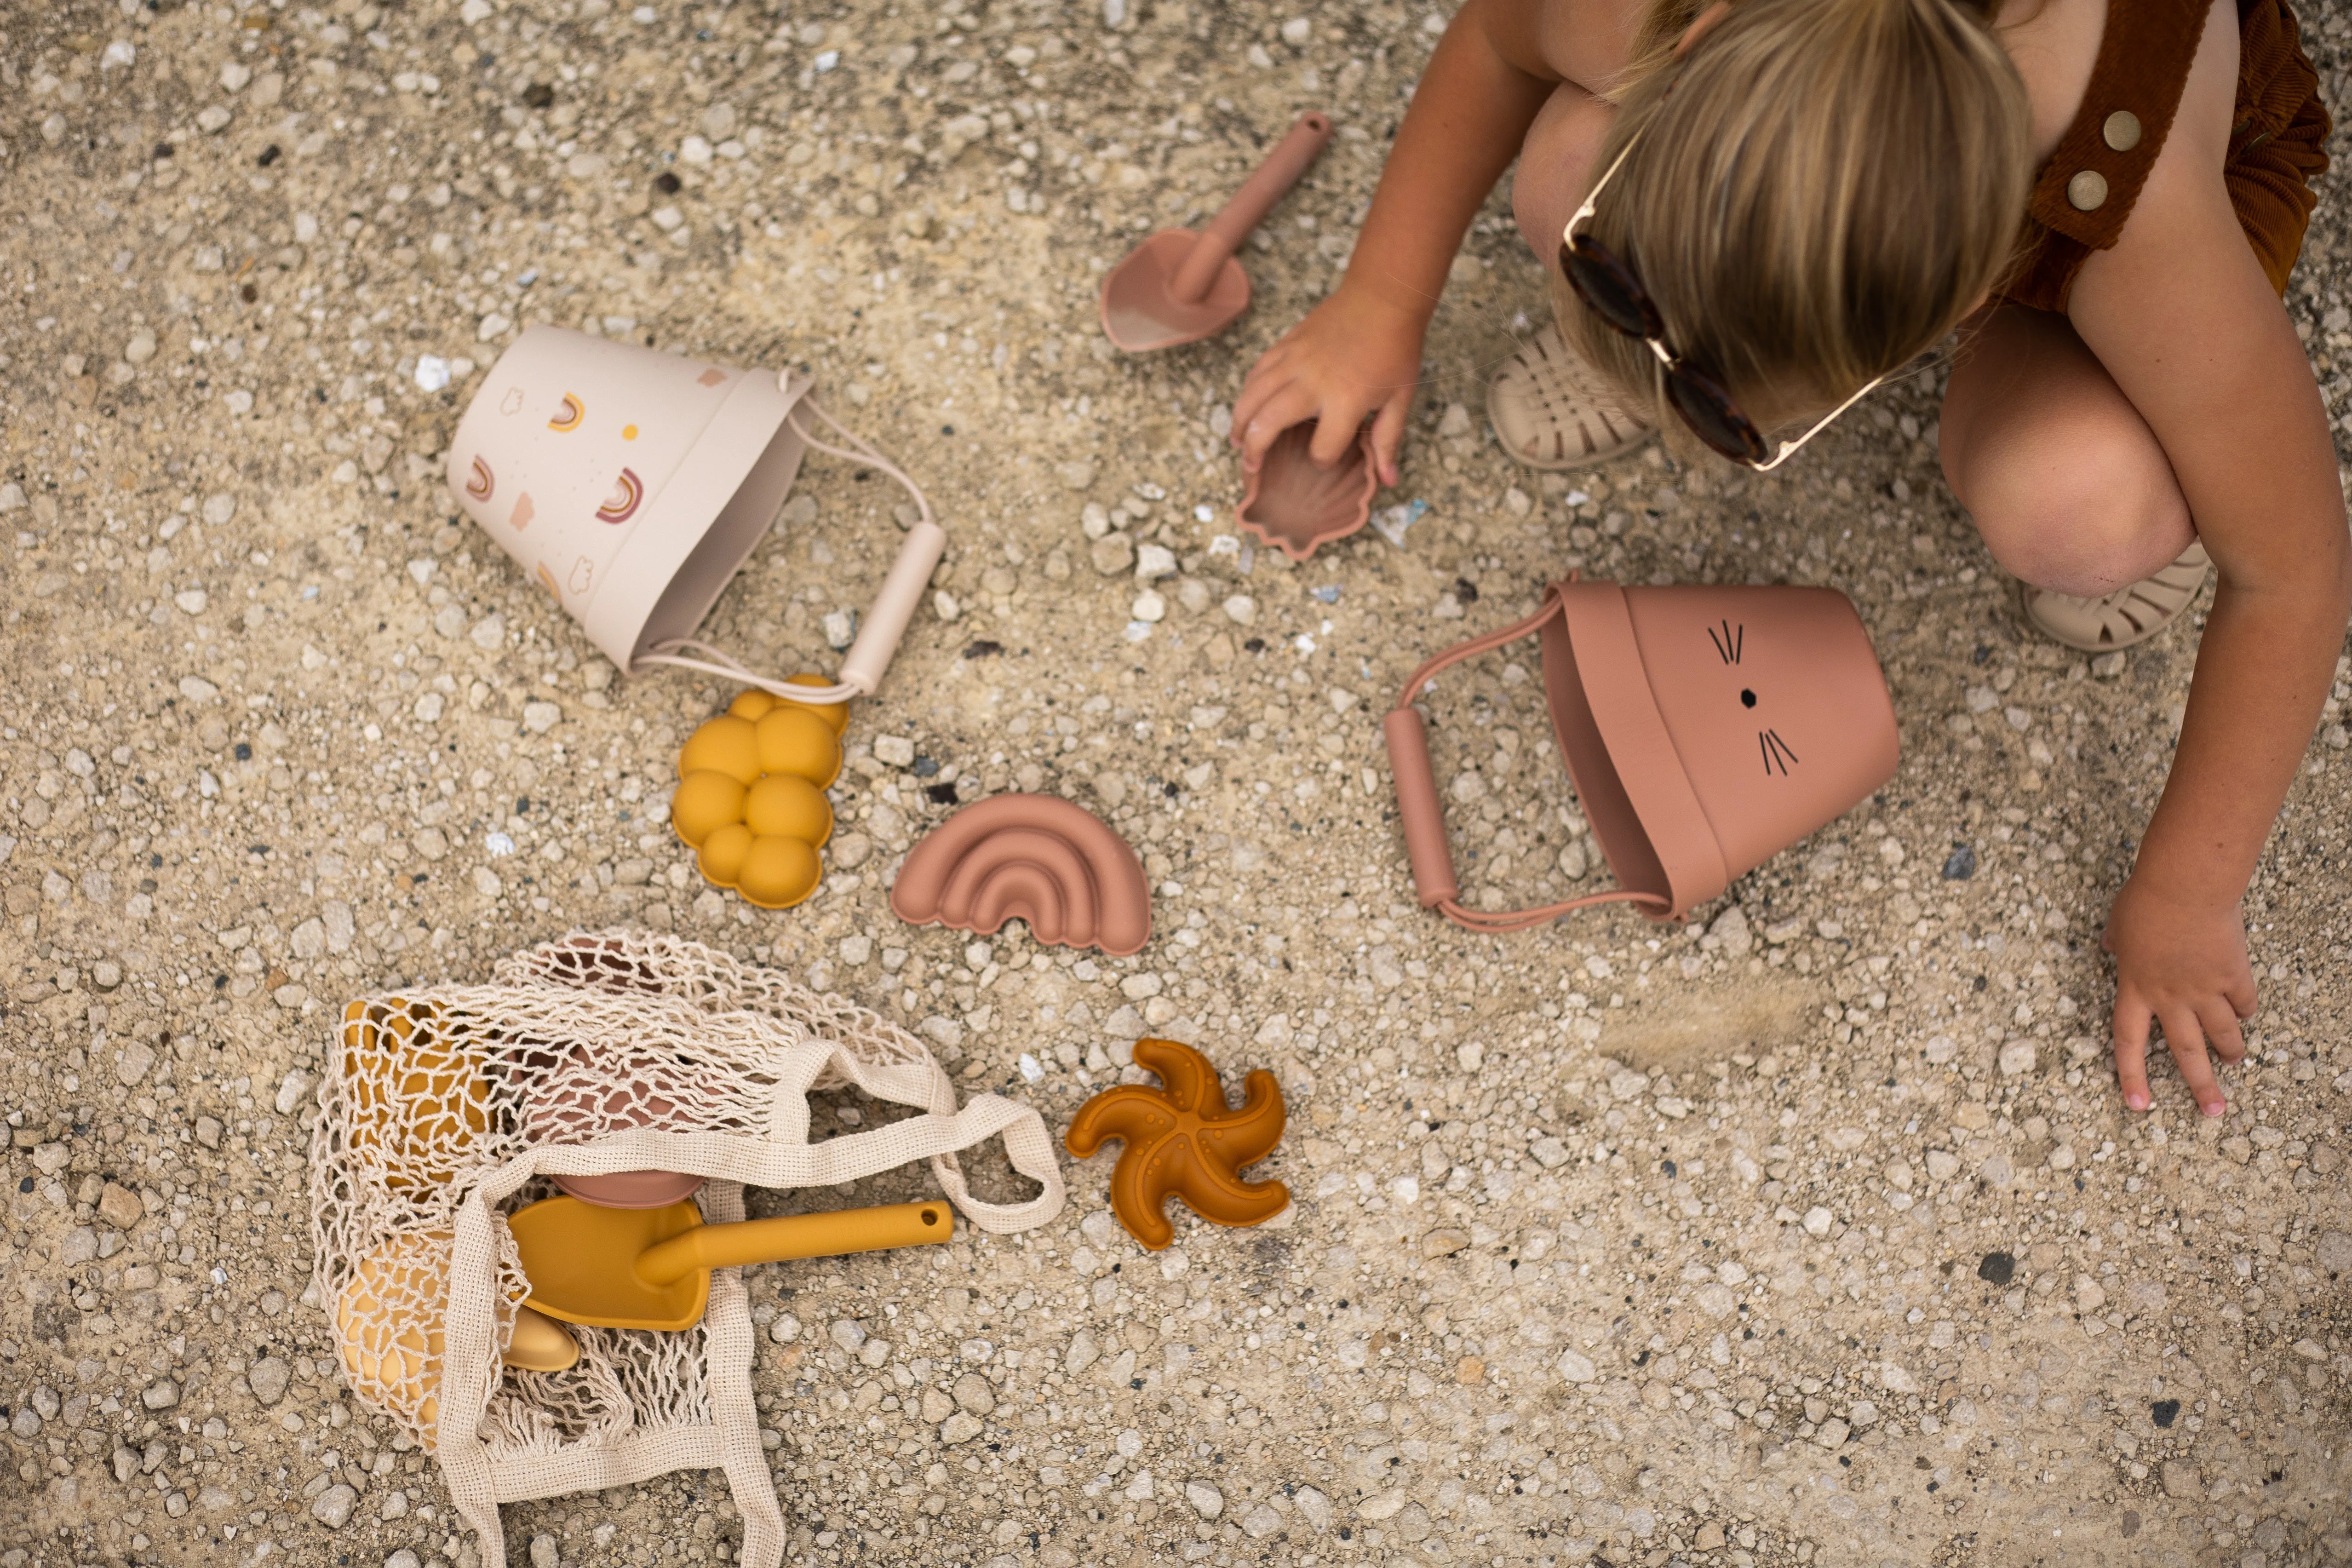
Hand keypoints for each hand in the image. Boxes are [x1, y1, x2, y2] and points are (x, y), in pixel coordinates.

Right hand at [1230, 283, 1427, 486]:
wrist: (1382, 298)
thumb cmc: (1395, 349)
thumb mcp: (1400, 398)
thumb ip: (1388, 440)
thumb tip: (1389, 480)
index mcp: (1346, 401)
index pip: (1323, 448)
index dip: (1322, 460)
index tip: (1325, 457)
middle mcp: (1314, 383)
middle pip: (1268, 423)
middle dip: (1255, 450)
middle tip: (1251, 467)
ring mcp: (1296, 361)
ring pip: (1253, 396)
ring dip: (1240, 422)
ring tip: (1237, 441)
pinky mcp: (1287, 344)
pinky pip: (1257, 371)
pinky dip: (1247, 391)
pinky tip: (1248, 405)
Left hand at [2103, 872, 2255, 1115]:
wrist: (2184, 886)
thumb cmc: (2145, 900)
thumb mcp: (2117, 925)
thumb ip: (2116, 944)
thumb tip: (2109, 947)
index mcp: (2135, 989)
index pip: (2128, 1042)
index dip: (2131, 1075)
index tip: (2139, 1105)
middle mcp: (2170, 997)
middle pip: (2186, 1052)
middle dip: (2201, 1087)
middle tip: (2214, 1112)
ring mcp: (2204, 989)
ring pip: (2222, 1033)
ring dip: (2231, 1051)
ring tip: (2235, 1062)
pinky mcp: (2234, 975)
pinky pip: (2244, 1002)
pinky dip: (2245, 1009)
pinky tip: (2245, 1012)